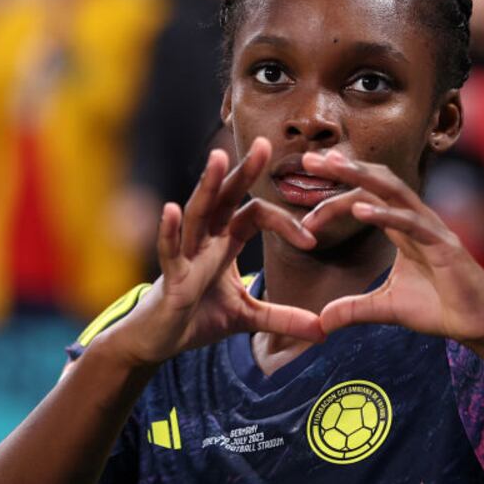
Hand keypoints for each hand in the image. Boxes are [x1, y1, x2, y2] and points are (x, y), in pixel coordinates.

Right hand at [105, 138, 324, 365]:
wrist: (159, 340)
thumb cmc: (198, 318)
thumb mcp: (248, 317)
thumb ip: (284, 318)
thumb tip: (324, 330)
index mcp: (226, 242)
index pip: (257, 214)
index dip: (286, 222)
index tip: (312, 241)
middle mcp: (206, 240)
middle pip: (227, 197)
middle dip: (244, 171)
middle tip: (264, 142)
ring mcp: (187, 254)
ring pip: (198, 213)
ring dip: (208, 186)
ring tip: (218, 158)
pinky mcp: (170, 276)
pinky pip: (169, 250)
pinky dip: (170, 231)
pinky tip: (171, 210)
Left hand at [299, 150, 483, 345]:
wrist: (480, 325)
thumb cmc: (441, 308)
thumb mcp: (386, 308)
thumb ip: (353, 309)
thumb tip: (320, 322)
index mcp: (402, 228)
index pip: (365, 199)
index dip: (334, 200)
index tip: (305, 213)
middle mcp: (415, 220)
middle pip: (377, 182)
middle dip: (344, 169)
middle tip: (310, 160)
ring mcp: (431, 229)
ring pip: (394, 192)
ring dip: (362, 176)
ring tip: (333, 167)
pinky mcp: (444, 246)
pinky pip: (411, 223)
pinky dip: (385, 214)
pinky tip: (360, 210)